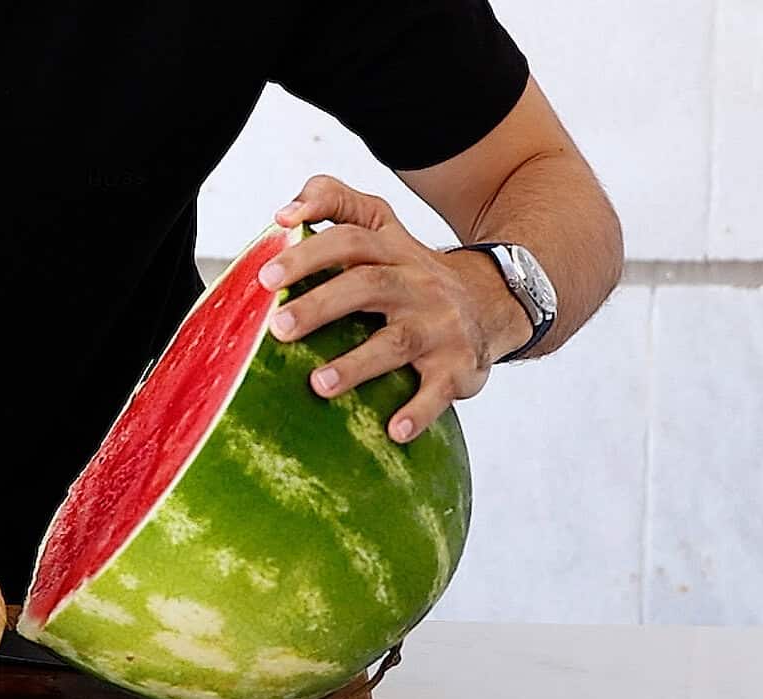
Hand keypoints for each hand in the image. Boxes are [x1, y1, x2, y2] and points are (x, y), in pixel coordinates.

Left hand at [259, 175, 531, 442]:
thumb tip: (283, 212)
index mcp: (392, 250)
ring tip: (318, 384)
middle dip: (321, 305)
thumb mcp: (383, 228)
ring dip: (356, 365)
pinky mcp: (458, 367)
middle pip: (367, 286)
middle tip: (278, 327)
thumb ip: (335, 202)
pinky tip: (392, 432)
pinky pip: (438, 392)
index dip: (309, 251)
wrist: (495, 303)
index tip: (267, 273)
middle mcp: (417, 283)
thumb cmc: (410, 272)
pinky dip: (418, 413)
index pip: (351, 238)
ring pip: (396, 343)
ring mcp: (440, 326)